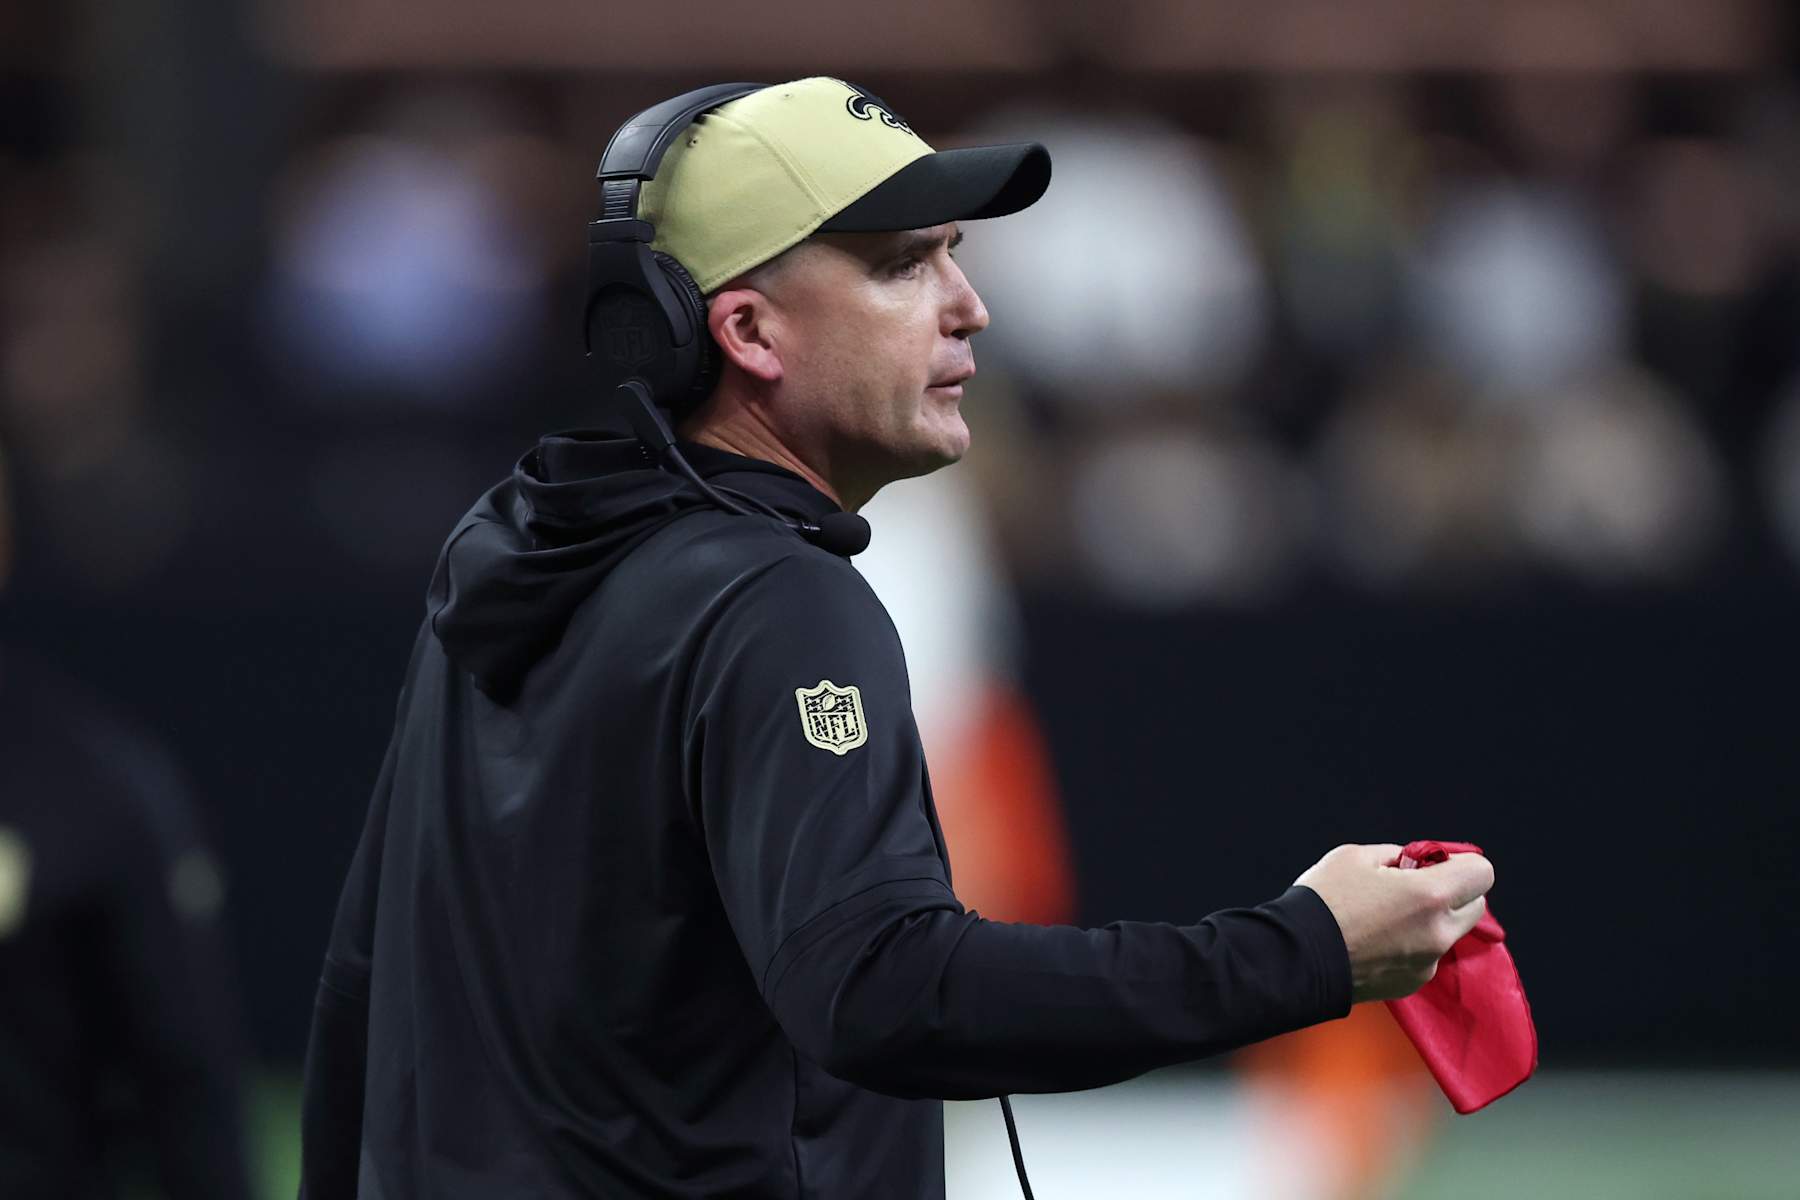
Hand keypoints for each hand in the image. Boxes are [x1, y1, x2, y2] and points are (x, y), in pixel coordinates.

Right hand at [1294, 843, 1493, 1003]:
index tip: (1432, 863)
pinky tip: (1375, 941)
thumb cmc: (1323, 901)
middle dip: (1452, 892)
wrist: (1295, 958)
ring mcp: (1427, 963)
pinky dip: (1411, 946)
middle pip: (1474, 906)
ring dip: (1431, 921)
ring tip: (1385, 917)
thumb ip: (1396, 856)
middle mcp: (1438, 933)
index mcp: (1430, 895)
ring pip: (1448, 933)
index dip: (1460, 862)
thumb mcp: (1356, 856)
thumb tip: (1412, 863)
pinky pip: (1425, 957)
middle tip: (1412, 886)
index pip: (1482, 873)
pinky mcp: (1411, 984)